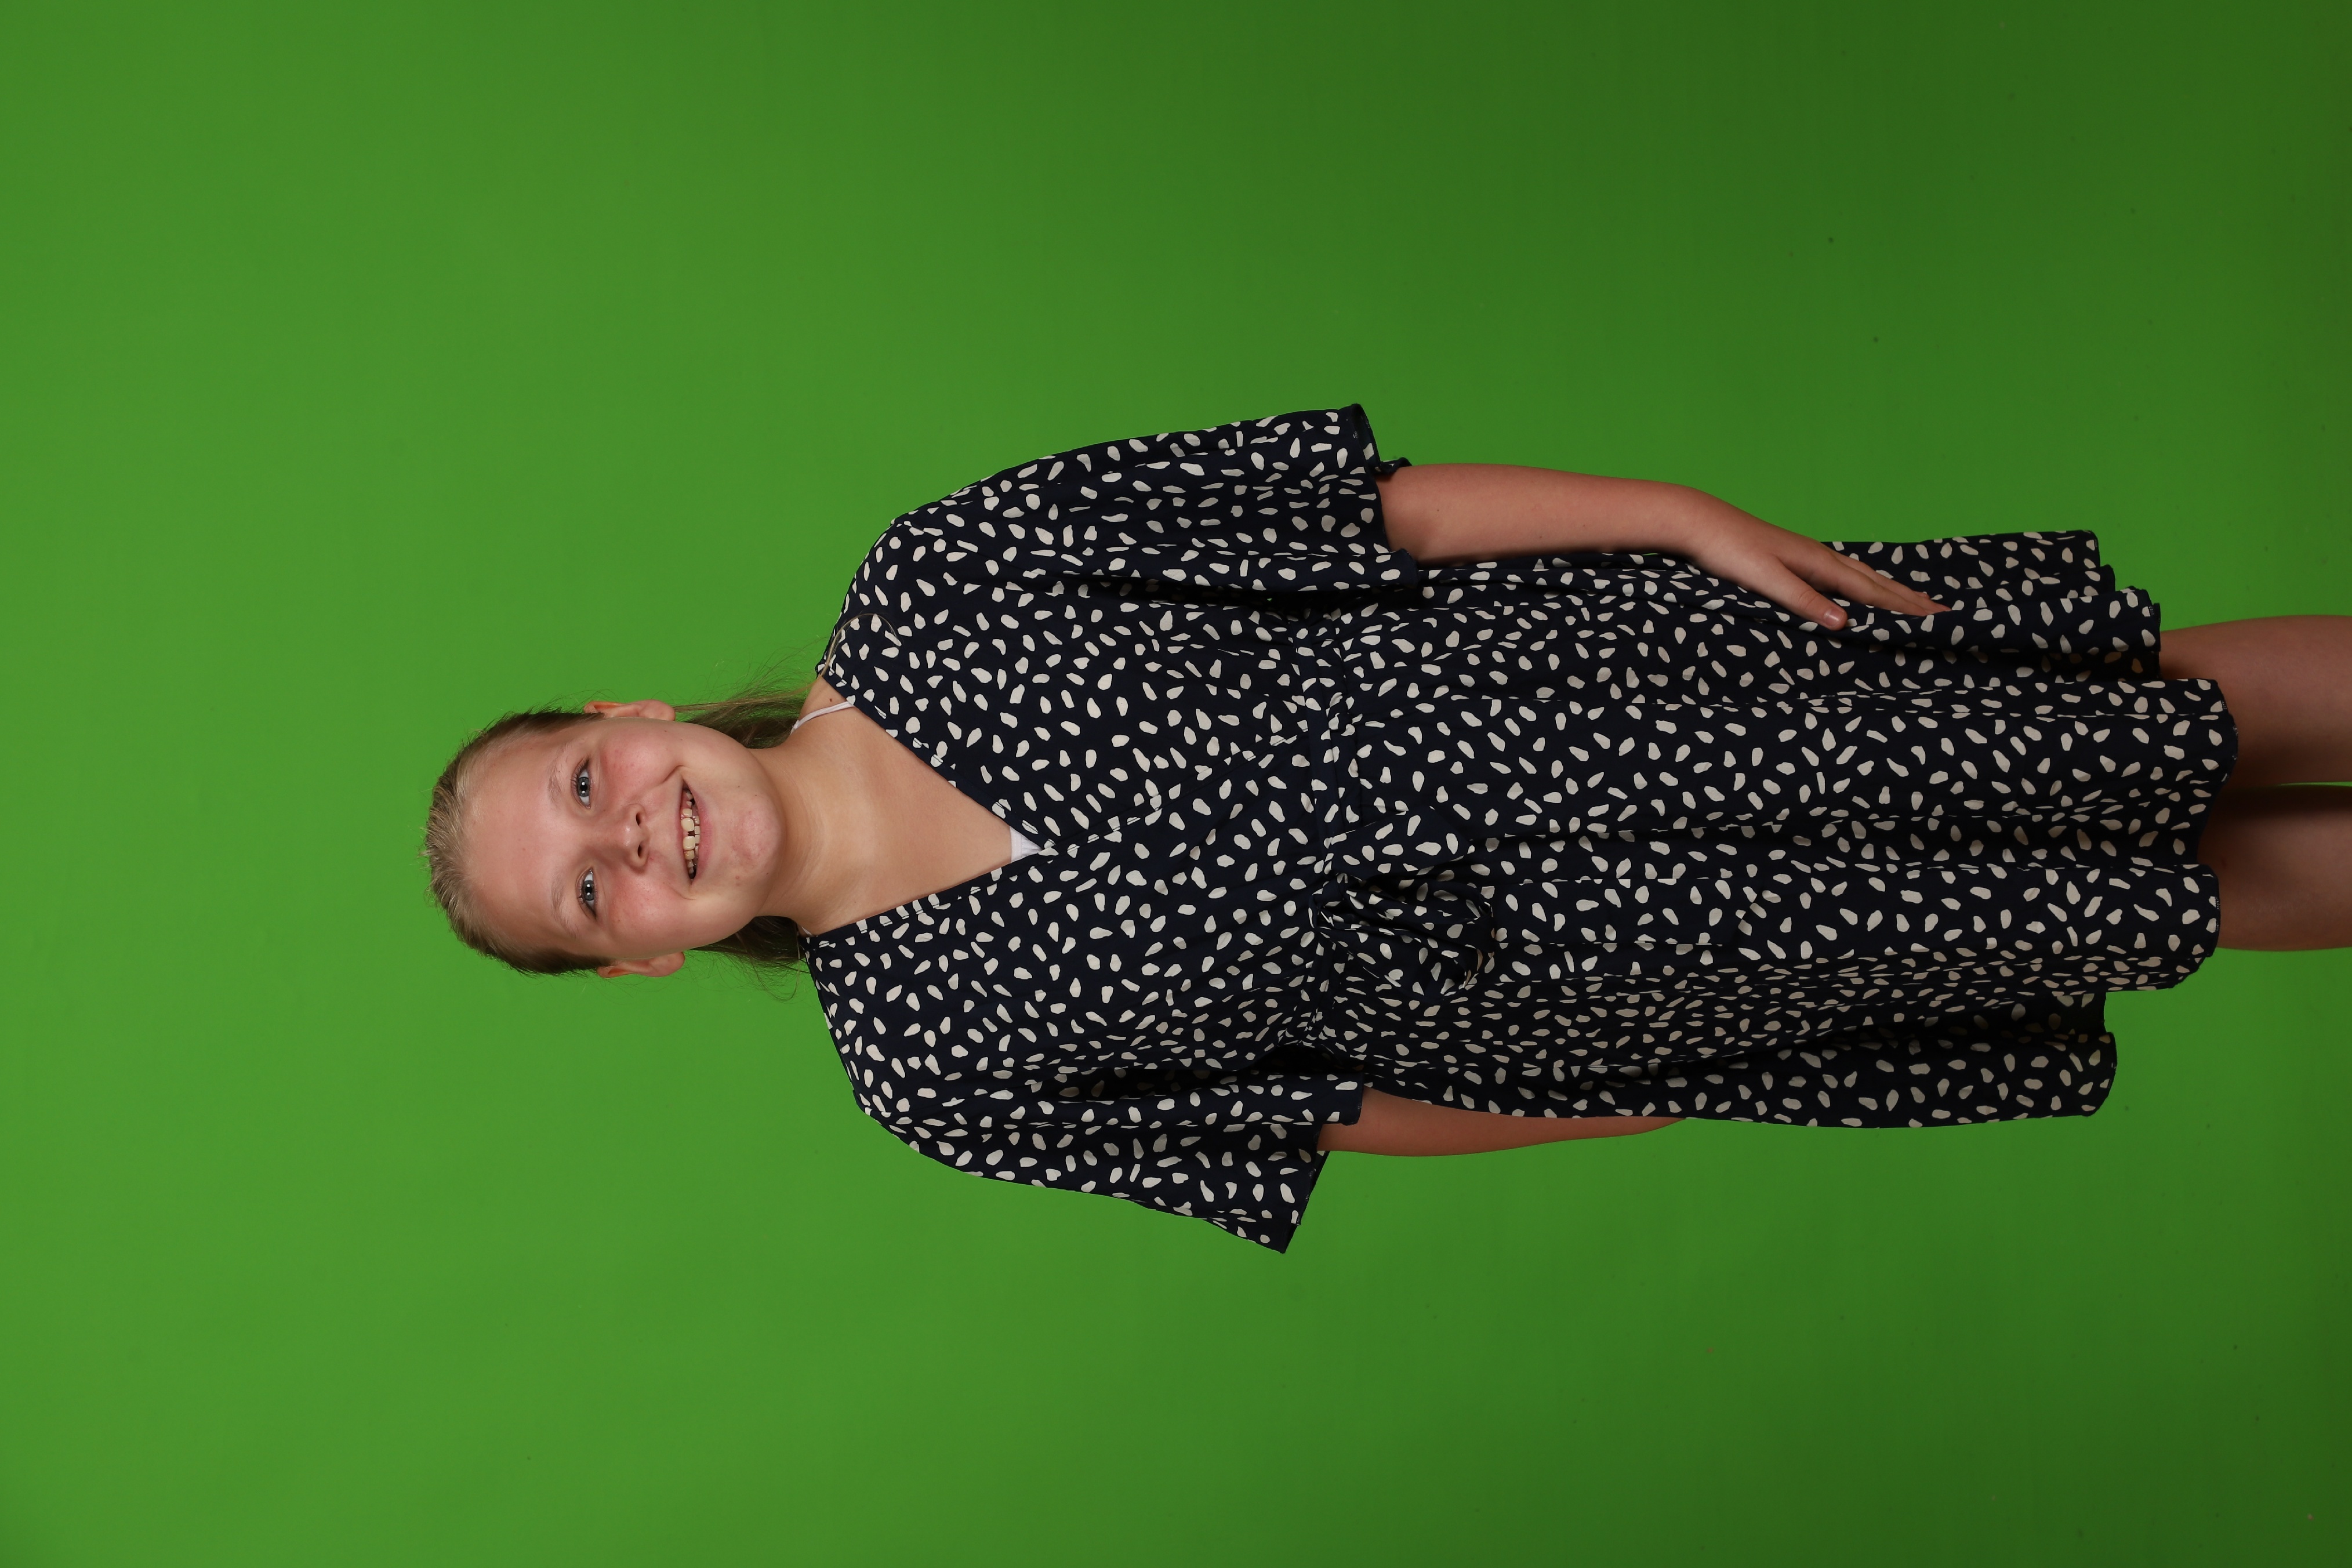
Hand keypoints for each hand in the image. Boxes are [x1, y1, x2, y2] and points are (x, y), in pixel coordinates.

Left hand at [1662, 490, 1953, 629]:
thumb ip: (1803, 601)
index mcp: (1818, 563)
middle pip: (1875, 581)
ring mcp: (1809, 555)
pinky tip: (1862, 587)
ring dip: (1891, 590)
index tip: (1936, 620)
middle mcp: (1820, 556)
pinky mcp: (1794, 557)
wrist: (1698, 523)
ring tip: (1915, 600)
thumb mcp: (1765, 580)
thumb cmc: (1728, 551)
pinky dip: (1864, 583)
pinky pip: (1843, 574)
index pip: (1871, 592)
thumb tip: (1844, 624)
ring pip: (1862, 575)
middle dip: (1909, 599)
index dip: (1904, 608)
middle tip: (1944, 612)